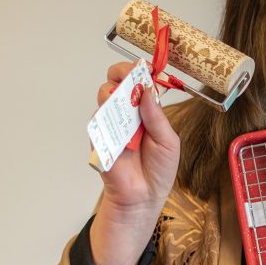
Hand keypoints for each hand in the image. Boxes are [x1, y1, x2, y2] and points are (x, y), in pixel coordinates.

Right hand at [89, 62, 180, 264]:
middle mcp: (127, 115)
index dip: (138, 71)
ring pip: (104, 97)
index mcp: (146, 112)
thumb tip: (147, 90)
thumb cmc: (158, 171)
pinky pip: (97, 122)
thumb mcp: (168, 141)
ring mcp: (111, 125)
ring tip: (119, 97)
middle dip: (120, 74)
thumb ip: (157, 116)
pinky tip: (114, 122)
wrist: (143, 198)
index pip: (138, 83)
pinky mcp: (98, 139)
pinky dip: (104, 118)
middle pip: (117, 83)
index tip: (142, 66)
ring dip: (111, 93)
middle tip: (126, 76)